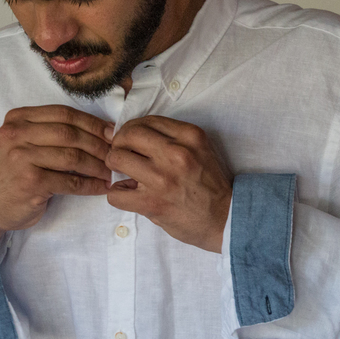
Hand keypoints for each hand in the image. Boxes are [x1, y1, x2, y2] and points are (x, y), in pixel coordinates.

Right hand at [0, 105, 112, 241]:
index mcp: (18, 118)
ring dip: (97, 165)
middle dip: (98, 143)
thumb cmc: (20, 172)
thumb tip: (105, 128)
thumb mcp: (29, 143)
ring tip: (111, 172)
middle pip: (69, 133)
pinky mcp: (30, 182)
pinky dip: (90, 185)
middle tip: (115, 153)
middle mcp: (16, 134)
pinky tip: (101, 187)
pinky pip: (70, 181)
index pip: (63, 113)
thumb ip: (55, 131)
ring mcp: (21, 158)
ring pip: (72, 156)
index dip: (92, 122)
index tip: (112, 132)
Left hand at [105, 116, 232, 252]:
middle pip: (128, 134)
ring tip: (123, 173)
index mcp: (189, 136)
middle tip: (121, 153)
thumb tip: (135, 134)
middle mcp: (176, 153)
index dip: (133, 129)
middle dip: (119, 143)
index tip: (131, 139)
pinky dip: (118, 194)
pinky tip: (129, 195)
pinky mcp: (152, 202)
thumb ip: (173, 138)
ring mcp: (162, 178)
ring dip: (115, 165)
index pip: (147, 121)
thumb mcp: (200, 149)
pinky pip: (115, 193)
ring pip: (116, 158)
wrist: (224, 217)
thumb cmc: (210, 183)